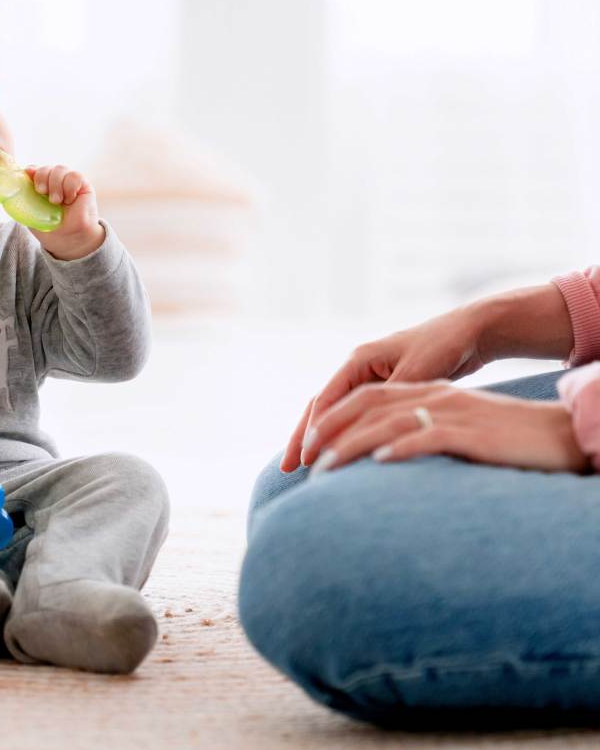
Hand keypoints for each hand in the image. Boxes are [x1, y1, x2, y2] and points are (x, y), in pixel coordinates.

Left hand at [24, 164, 103, 260]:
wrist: (69, 241)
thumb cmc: (51, 229)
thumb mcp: (32, 216)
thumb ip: (25, 201)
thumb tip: (15, 189)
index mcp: (41, 187)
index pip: (35, 170)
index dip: (31, 170)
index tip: (28, 173)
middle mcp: (54, 182)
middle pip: (46, 168)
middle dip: (41, 177)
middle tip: (41, 191)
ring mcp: (68, 182)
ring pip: (60, 169)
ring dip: (55, 184)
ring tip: (56, 201)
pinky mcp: (83, 185)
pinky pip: (74, 176)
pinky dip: (69, 186)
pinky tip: (69, 199)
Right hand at [282, 305, 489, 472]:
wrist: (470, 332)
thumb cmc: (444, 346)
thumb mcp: (416, 372)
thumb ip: (390, 400)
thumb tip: (368, 428)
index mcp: (358, 360)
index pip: (325, 400)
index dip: (313, 431)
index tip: (304, 459)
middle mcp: (357, 369)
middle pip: (320, 407)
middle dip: (303, 437)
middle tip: (285, 468)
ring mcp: (368, 379)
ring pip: (335, 413)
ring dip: (319, 438)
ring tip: (302, 467)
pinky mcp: (383, 390)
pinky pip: (354, 416)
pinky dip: (343, 434)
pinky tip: (338, 454)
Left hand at [305, 380, 586, 474]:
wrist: (559, 432)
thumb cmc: (506, 438)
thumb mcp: (456, 429)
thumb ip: (419, 435)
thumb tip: (382, 460)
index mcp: (425, 391)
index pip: (364, 397)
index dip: (329, 419)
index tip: (302, 448)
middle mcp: (432, 395)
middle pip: (365, 404)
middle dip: (327, 430)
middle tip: (300, 460)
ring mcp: (451, 410)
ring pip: (388, 421)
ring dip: (352, 444)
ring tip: (325, 467)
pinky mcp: (472, 430)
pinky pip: (429, 434)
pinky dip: (402, 446)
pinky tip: (380, 462)